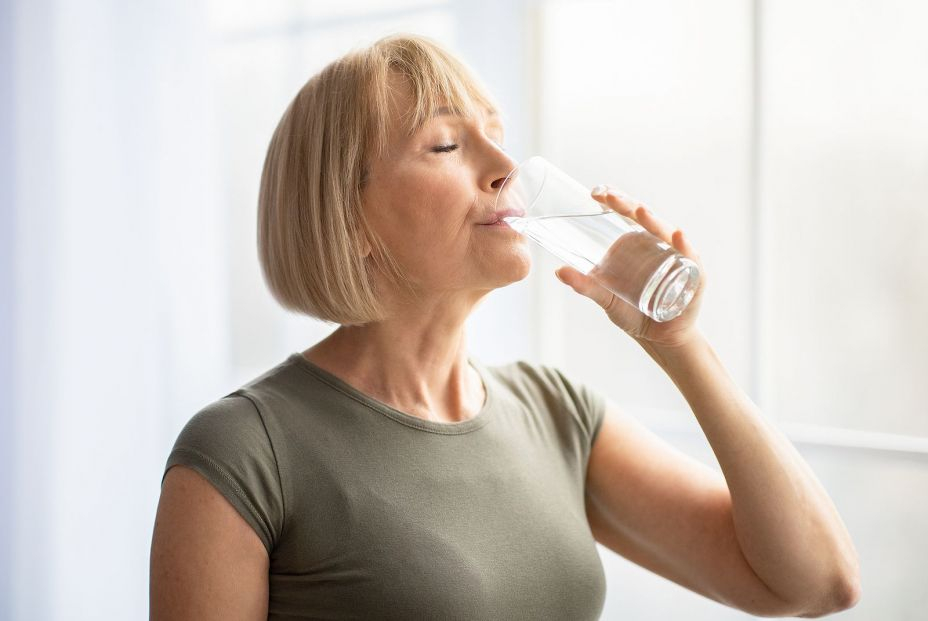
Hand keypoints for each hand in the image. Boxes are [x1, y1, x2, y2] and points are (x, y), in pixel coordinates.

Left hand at [554, 185, 706, 348]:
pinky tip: (678, 238)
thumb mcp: (605, 298)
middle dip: (628, 205)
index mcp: (637, 244)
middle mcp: (657, 245)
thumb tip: (559, 271)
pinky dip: (685, 247)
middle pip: (645, 218)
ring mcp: (676, 257)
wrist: (657, 338)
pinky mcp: (692, 276)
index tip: (596, 192)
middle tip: (610, 197)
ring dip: (654, 221)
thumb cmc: (632, 313)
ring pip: (666, 233)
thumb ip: (585, 285)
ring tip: (640, 211)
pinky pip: (690, 258)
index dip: (614, 201)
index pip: (627, 214)